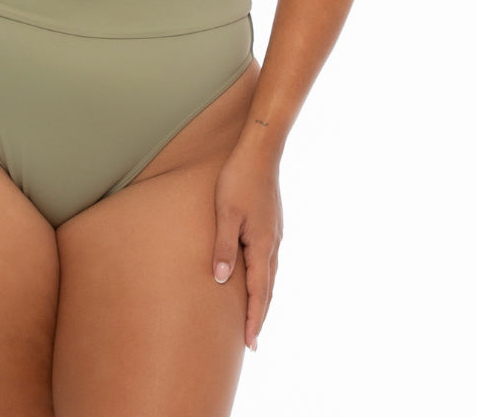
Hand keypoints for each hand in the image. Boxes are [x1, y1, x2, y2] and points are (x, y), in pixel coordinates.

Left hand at [211, 145, 283, 349]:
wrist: (261, 151)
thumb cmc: (238, 179)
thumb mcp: (226, 213)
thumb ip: (224, 247)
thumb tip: (221, 280)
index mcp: (262, 245)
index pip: (259, 292)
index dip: (254, 319)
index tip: (250, 344)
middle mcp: (273, 244)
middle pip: (268, 288)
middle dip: (260, 315)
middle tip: (253, 341)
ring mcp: (275, 233)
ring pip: (270, 274)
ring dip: (263, 297)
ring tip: (255, 315)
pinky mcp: (272, 224)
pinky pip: (269, 259)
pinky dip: (264, 277)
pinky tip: (257, 276)